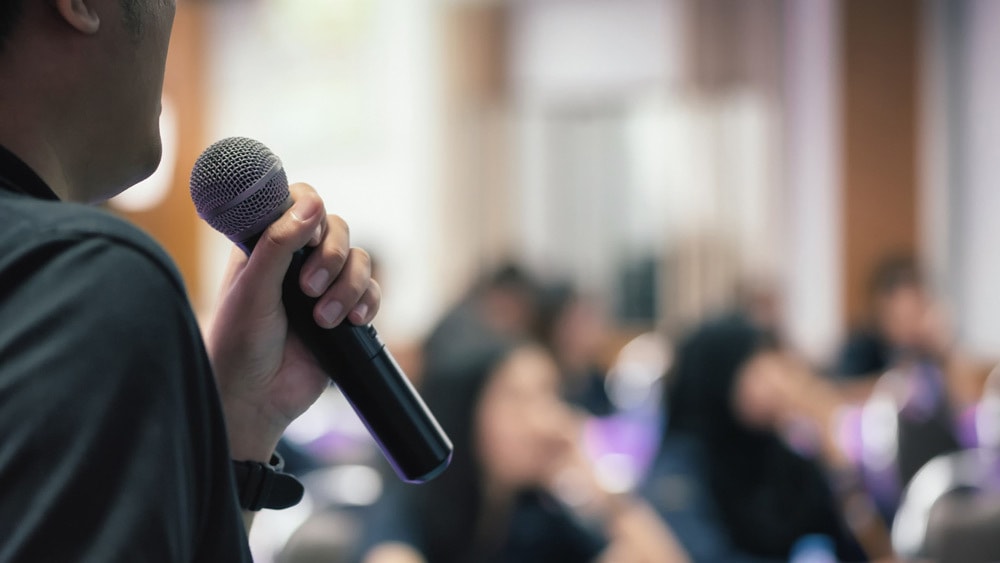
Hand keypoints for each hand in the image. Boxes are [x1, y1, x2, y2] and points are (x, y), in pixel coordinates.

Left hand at [205, 183, 380, 460]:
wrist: (256, 398)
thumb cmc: (239, 342)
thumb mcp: (253, 287)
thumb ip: (279, 242)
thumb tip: (312, 204)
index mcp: (266, 243)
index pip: (298, 202)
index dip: (310, 212)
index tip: (306, 239)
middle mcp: (297, 259)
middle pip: (336, 228)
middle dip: (330, 258)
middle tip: (307, 289)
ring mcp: (323, 285)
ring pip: (359, 260)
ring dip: (346, 287)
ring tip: (322, 319)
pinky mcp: (345, 313)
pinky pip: (371, 292)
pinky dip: (366, 303)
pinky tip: (349, 323)